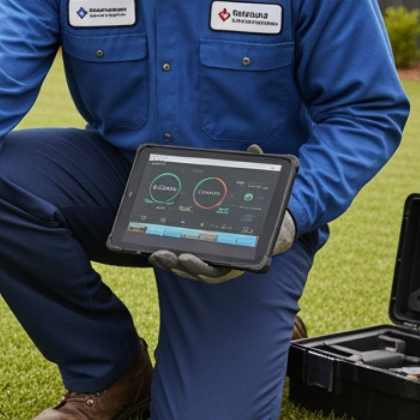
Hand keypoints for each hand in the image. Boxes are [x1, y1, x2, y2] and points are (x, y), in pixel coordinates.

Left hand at [150, 145, 296, 283]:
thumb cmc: (260, 212)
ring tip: (155, 254)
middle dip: (180, 265)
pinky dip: (168, 259)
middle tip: (165, 255)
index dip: (202, 266)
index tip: (186, 256)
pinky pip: (182, 261)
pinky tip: (152, 250)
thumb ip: (256, 170)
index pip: (219, 267)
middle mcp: (225, 262)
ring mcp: (211, 260)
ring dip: (170, 263)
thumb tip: (254, 149)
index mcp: (241, 254)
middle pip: (199, 270)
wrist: (267, 226)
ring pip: (188, 268)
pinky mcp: (198, 255)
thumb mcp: (261, 193)